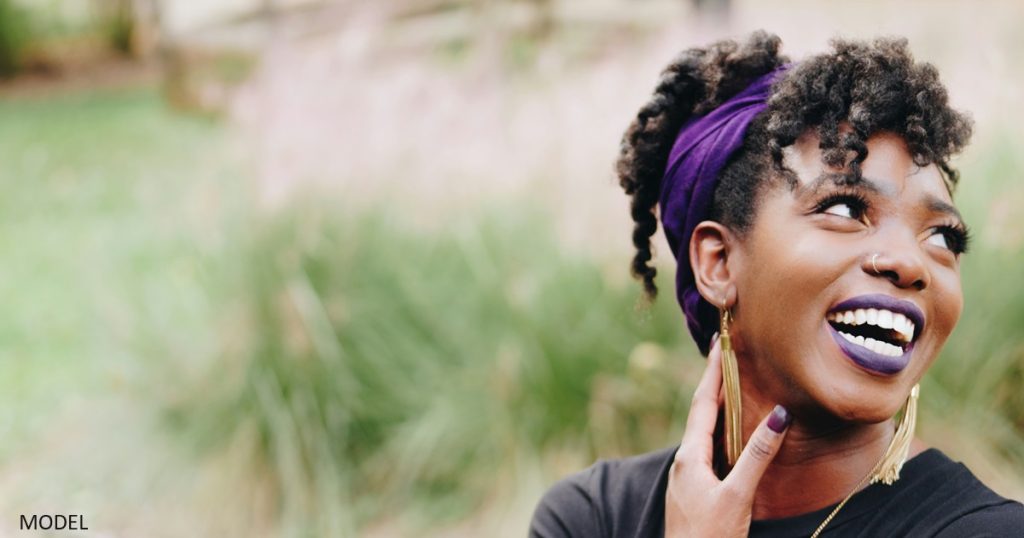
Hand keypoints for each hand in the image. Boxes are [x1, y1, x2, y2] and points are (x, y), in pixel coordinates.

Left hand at [664, 336, 791, 536]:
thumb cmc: (710, 537)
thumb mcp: (738, 495)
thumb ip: (758, 456)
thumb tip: (778, 415)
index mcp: (690, 457)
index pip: (703, 403)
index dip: (713, 374)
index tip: (719, 344)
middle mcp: (684, 462)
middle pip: (700, 413)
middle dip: (714, 384)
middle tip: (725, 355)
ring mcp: (687, 477)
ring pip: (702, 432)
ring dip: (716, 407)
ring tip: (729, 386)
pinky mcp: (694, 491)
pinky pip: (706, 450)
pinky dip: (718, 432)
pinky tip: (727, 435)